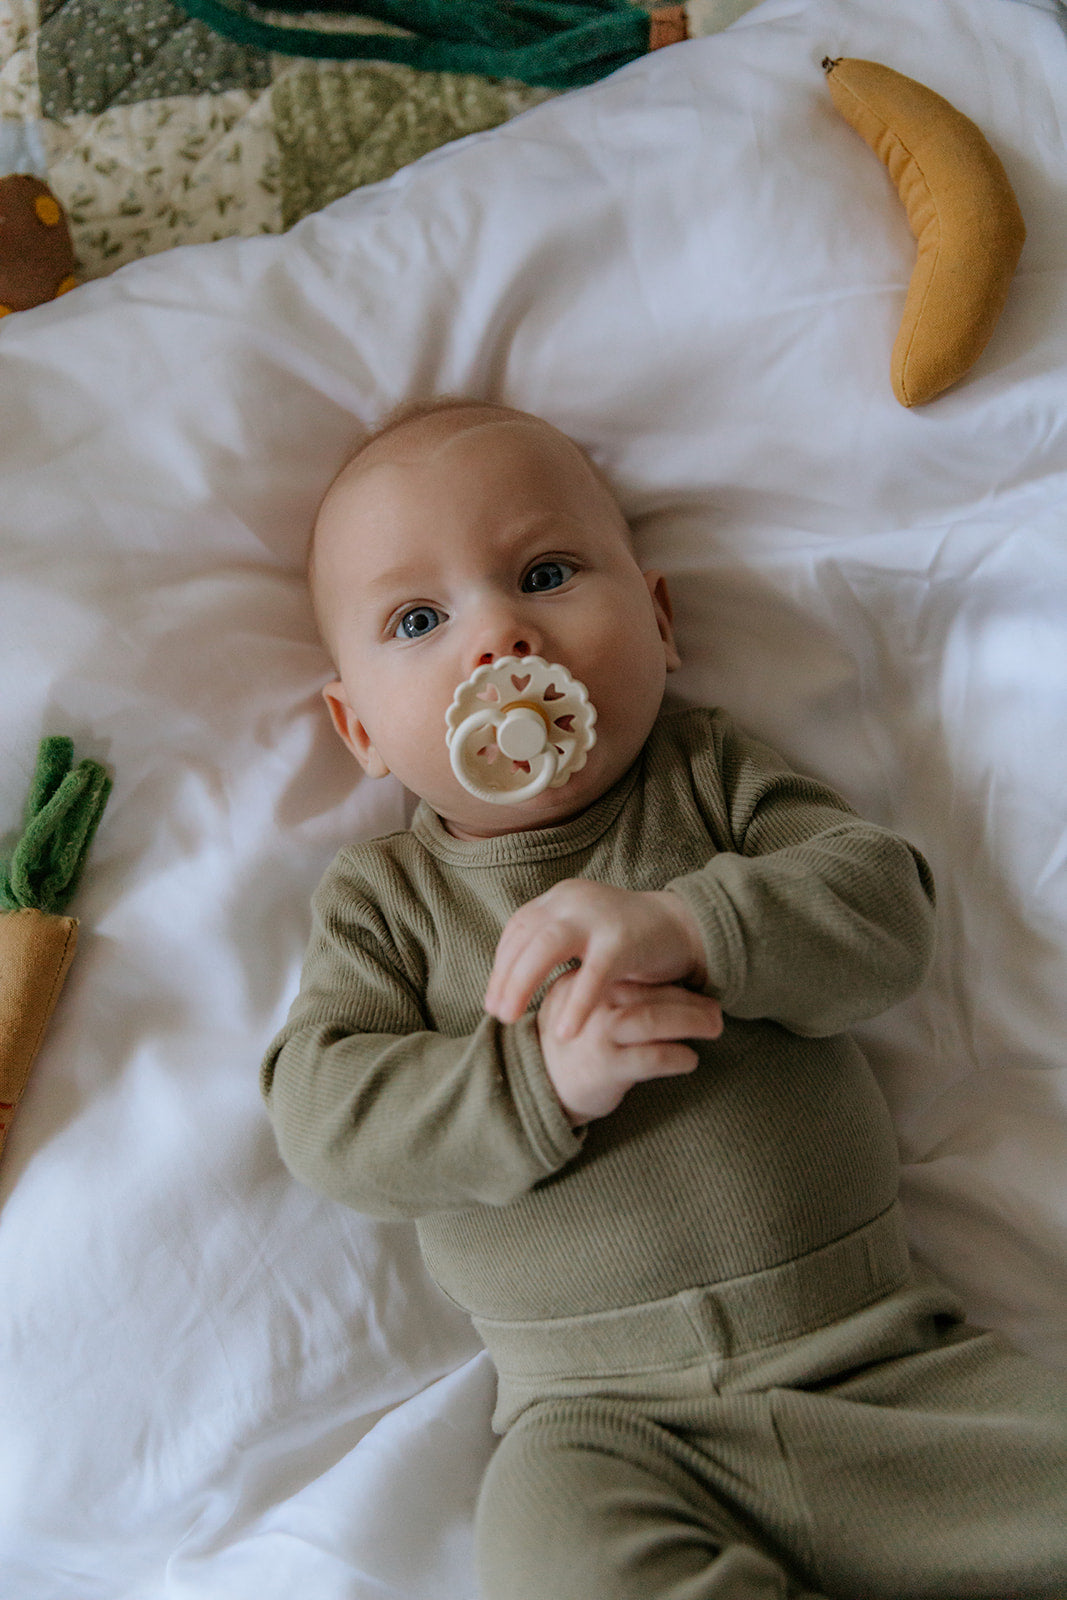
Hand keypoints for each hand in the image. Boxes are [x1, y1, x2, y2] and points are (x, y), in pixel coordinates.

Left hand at [485, 879, 707, 1039]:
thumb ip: (552, 947)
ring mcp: (598, 916)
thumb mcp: (584, 935)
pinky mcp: (623, 939)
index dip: (501, 964)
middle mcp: (573, 900)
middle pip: (525, 936)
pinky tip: (564, 1031)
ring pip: (548, 947)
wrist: (684, 926)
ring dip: (523, 983)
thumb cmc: (629, 940)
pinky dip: (577, 1003)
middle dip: (505, 977)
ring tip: (512, 1018)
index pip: (518, 928)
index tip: (492, 998)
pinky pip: (593, 973)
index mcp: (560, 898)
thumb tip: (509, 980)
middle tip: (496, 1014)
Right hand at [537, 973, 722, 1123]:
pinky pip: (652, 1057)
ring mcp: (597, 1035)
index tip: (698, 991)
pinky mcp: (606, 1067)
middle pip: (650, 994)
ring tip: (713, 1028)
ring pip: (652, 1019)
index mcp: (583, 983)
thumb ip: (613, 995)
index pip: (635, 974)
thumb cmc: (572, 1046)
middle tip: (716, 1012)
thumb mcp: (580, 1009)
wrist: (538, 1088)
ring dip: (690, 1021)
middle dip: (691, 1002)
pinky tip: (689, 1060)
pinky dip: (677, 1056)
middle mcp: (589, 1004)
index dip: (673, 982)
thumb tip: (669, 988)